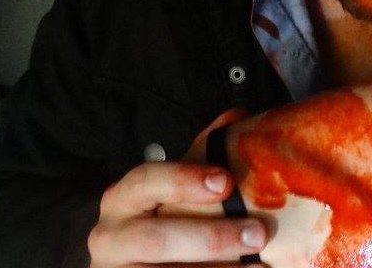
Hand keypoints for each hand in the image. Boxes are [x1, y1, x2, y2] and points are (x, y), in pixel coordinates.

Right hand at [87, 161, 266, 265]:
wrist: (124, 265)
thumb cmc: (154, 222)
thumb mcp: (167, 190)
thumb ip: (198, 157)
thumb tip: (237, 118)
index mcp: (121, 200)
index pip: (145, 181)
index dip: (183, 180)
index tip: (225, 181)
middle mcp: (111, 238)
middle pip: (155, 238)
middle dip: (211, 238)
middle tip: (257, 234)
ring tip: (260, 266)